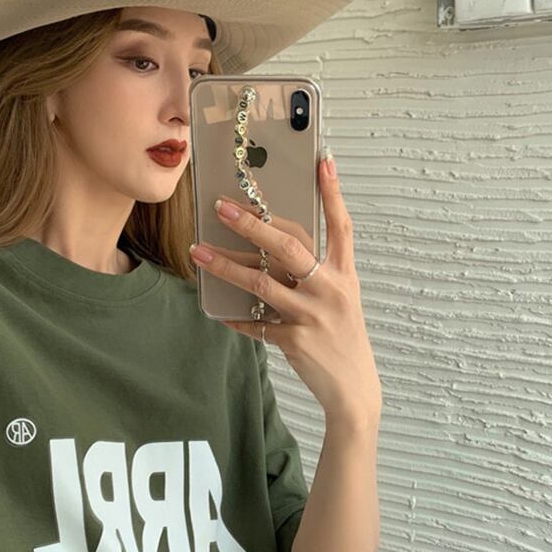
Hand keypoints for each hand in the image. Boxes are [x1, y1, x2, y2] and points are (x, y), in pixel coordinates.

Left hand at [189, 151, 381, 422]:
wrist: (354, 390)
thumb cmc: (342, 338)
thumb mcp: (339, 299)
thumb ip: (314, 273)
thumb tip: (273, 246)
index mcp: (344, 275)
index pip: (341, 226)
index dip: (333, 193)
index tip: (322, 161)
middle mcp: (330, 289)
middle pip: (289, 247)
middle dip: (252, 224)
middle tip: (221, 207)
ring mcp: (312, 315)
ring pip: (261, 282)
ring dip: (225, 265)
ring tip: (198, 252)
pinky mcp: (295, 341)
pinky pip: (255, 322)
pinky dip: (234, 316)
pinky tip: (216, 309)